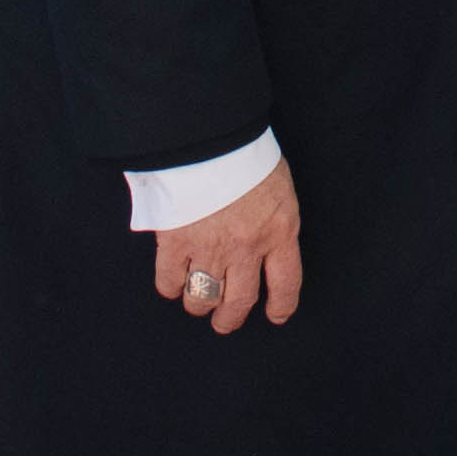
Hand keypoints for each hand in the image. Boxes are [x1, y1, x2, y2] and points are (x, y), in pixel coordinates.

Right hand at [148, 159, 304, 335]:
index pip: (286, 285)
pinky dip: (171, 287)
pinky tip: (173, 282)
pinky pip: (170, 281)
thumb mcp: (278, 186)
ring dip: (200, 305)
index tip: (275, 316)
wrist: (209, 134)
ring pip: (203, 298)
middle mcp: (246, 247)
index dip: (281, 307)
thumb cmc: (246, 152)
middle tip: (224, 321)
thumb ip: (274, 220)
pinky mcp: (175, 240)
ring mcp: (209, 247)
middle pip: (240, 301)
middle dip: (231, 318)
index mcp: (279, 231)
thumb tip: (266, 243)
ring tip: (198, 302)